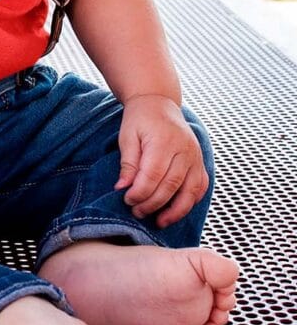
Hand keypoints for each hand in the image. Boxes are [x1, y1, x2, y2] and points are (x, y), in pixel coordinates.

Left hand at [114, 94, 209, 227]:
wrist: (158, 102)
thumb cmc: (141, 119)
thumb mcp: (127, 136)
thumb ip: (128, 163)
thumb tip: (123, 188)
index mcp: (163, 140)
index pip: (153, 174)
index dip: (140, 192)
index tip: (127, 199)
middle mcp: (184, 149)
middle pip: (171, 185)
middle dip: (153, 203)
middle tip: (137, 212)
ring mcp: (195, 156)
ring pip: (190, 190)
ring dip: (175, 210)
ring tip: (159, 222)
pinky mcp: (200, 162)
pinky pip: (200, 187)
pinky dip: (190, 201)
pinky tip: (177, 211)